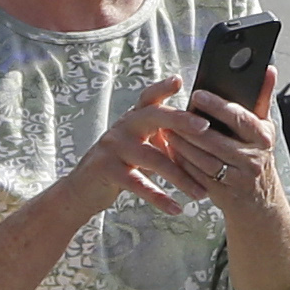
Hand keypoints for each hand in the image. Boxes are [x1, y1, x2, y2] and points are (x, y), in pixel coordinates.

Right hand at [64, 76, 203, 217]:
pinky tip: (177, 209)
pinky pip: (138, 184)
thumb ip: (165, 137)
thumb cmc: (124, 165)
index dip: (162, 88)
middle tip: (205, 128)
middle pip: (153, 116)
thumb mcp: (143, 146)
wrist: (84, 189)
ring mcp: (113, 147)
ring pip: (152, 158)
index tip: (179, 80)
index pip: (149, 97)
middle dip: (180, 120)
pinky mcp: (107, 170)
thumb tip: (205, 133)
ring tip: (201, 194)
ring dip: (180, 177)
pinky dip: (159, 198)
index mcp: (134, 118)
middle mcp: (123, 127)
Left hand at [169, 87, 289, 230]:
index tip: (196, 95)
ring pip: (204, 159)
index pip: (239, 118)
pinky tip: (172, 153)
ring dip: (183, 146)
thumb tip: (268, 69)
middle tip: (171, 114)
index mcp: (263, 137)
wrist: (260, 200)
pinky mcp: (223, 193)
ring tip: (167, 131)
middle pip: (216, 140)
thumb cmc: (257, 155)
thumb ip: (263, 98)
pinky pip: (198, 176)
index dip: (217, 106)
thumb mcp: (264, 127)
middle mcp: (253, 158)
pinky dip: (183, 164)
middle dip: (190, 128)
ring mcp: (238, 178)